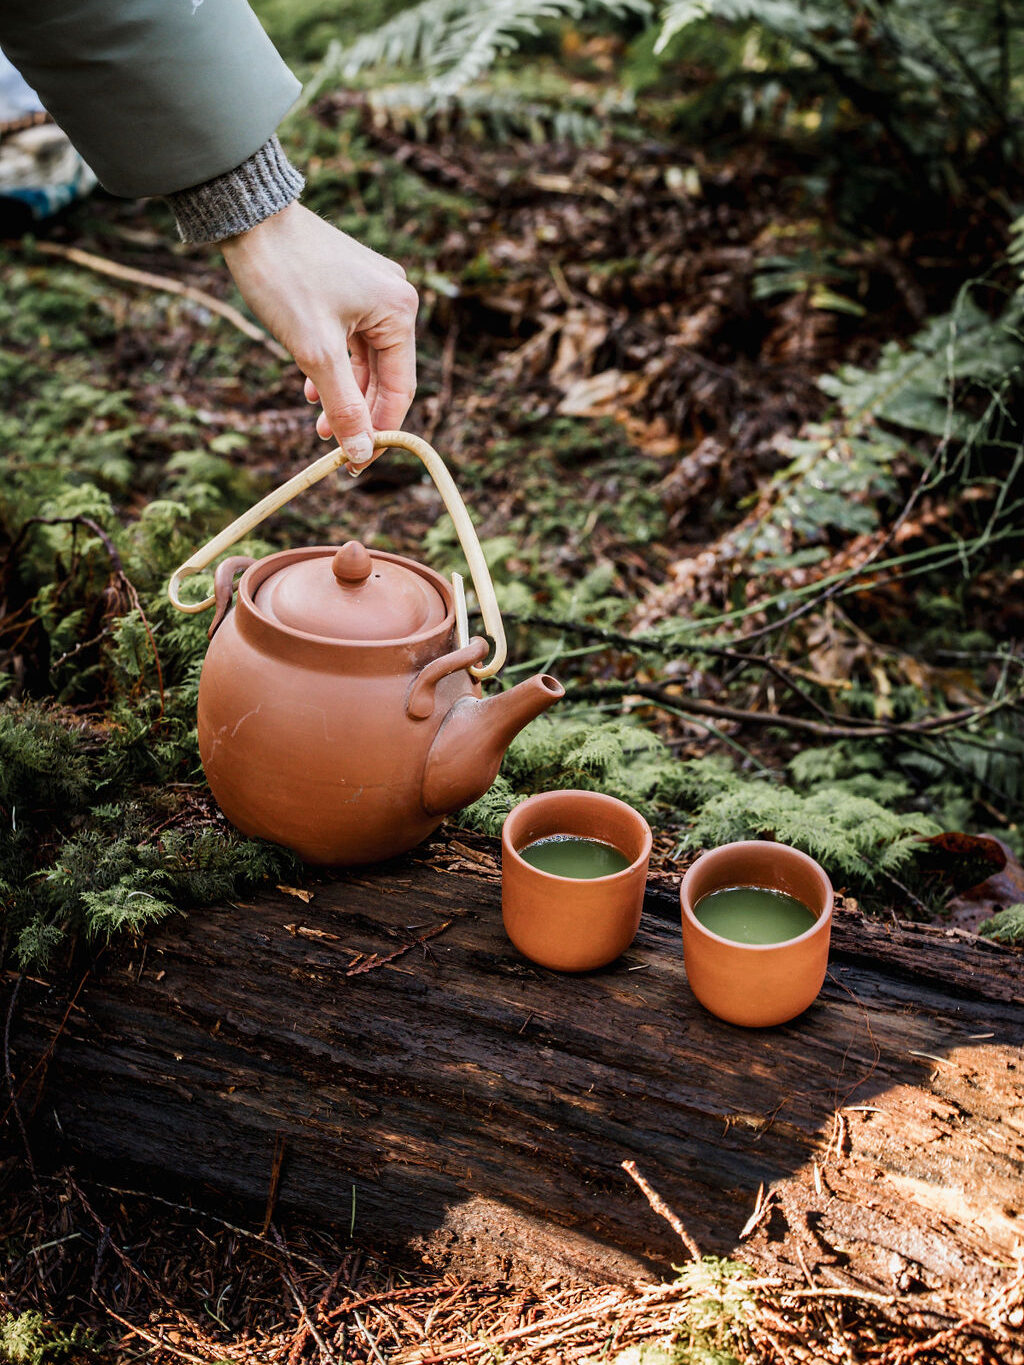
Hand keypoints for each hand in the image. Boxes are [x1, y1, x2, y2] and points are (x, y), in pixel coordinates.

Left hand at [221, 202, 417, 469]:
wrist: (248, 215)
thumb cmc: (284, 277)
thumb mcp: (315, 353)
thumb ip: (343, 406)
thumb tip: (362, 453)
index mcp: (399, 313)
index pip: (400, 390)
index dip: (380, 431)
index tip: (356, 463)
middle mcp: (395, 300)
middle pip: (384, 377)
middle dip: (357, 413)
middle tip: (329, 445)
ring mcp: (372, 291)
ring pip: (364, 361)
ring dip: (342, 394)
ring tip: (316, 420)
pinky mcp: (349, 287)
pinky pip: (351, 340)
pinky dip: (333, 367)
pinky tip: (310, 385)